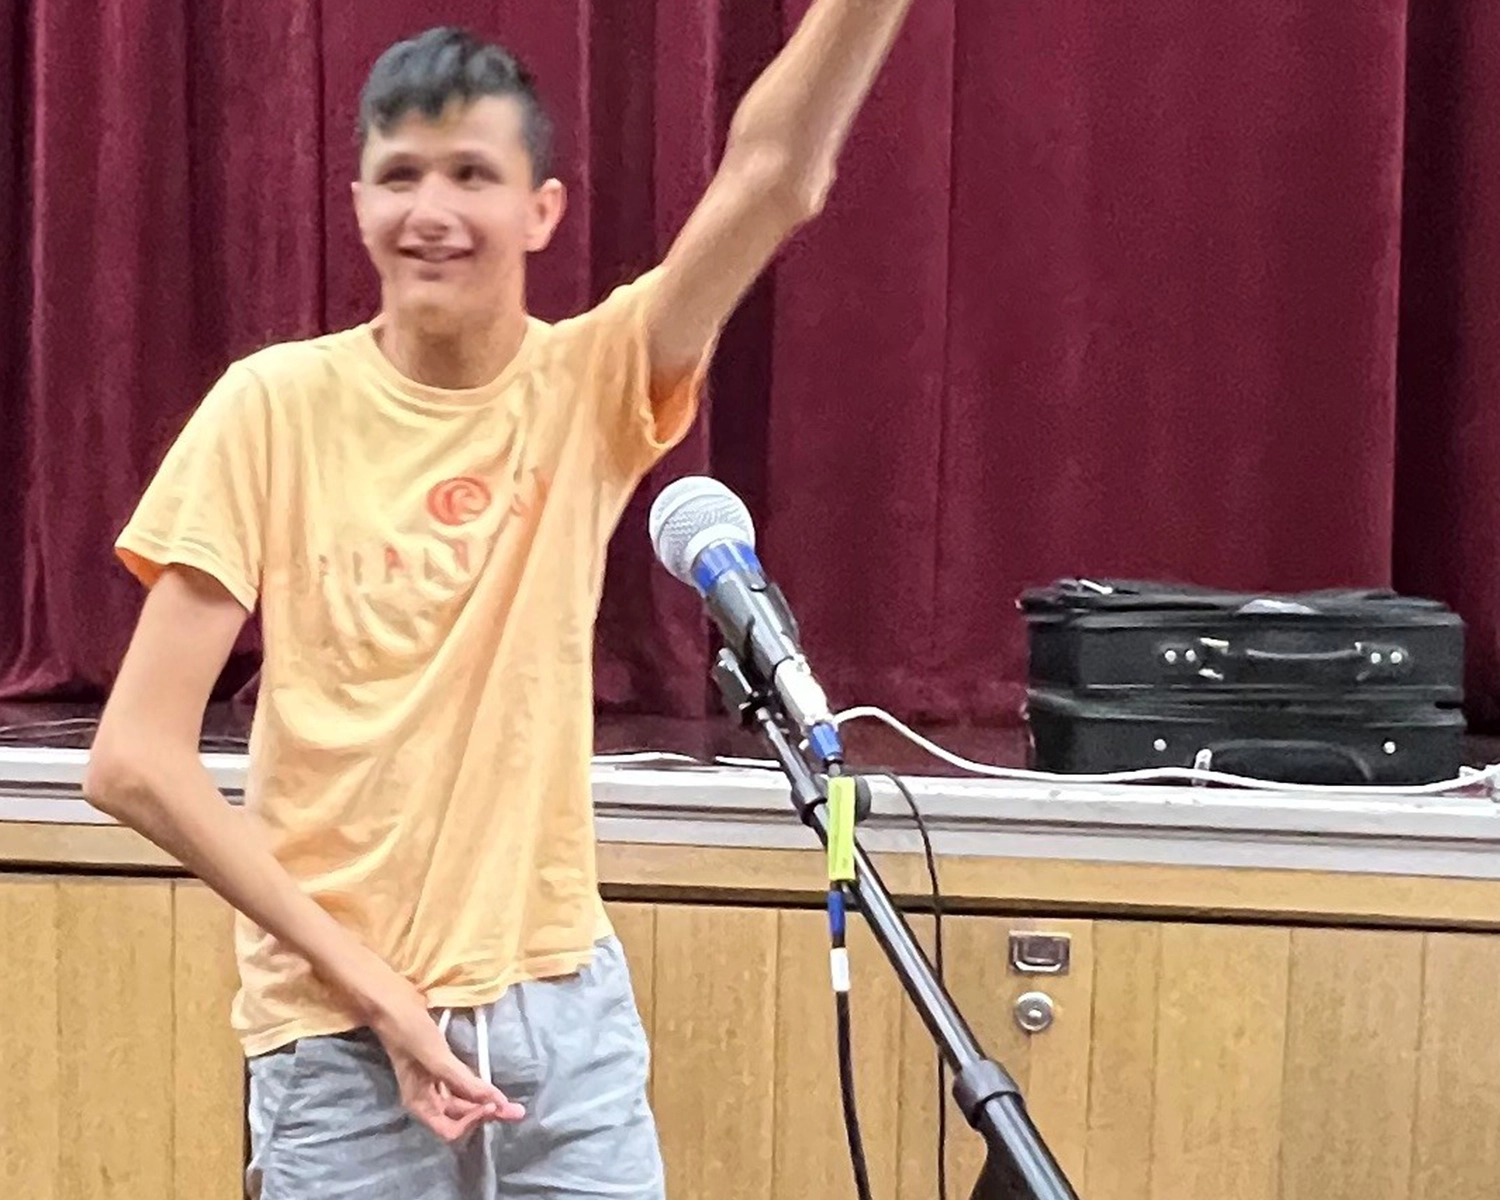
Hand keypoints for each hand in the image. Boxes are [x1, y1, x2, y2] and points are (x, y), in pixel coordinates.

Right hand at [363, 972, 526, 1141]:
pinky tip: (493, 1087)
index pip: (449, 1130)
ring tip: (511, 1102)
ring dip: (485, 1103)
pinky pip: (462, 1085)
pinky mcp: (440, 1067)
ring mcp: (433, 1082)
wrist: (394, 1002)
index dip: (472, 1122)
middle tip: (517, 1110)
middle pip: (460, 1117)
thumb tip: (495, 1103)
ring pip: (464, 1101)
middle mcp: (427, 1098)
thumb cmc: (409, 1031)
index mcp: (419, 1103)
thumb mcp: (436, 1057)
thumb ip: (463, 1081)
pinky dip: (478, 1089)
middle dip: (487, 1114)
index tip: (492, 1106)